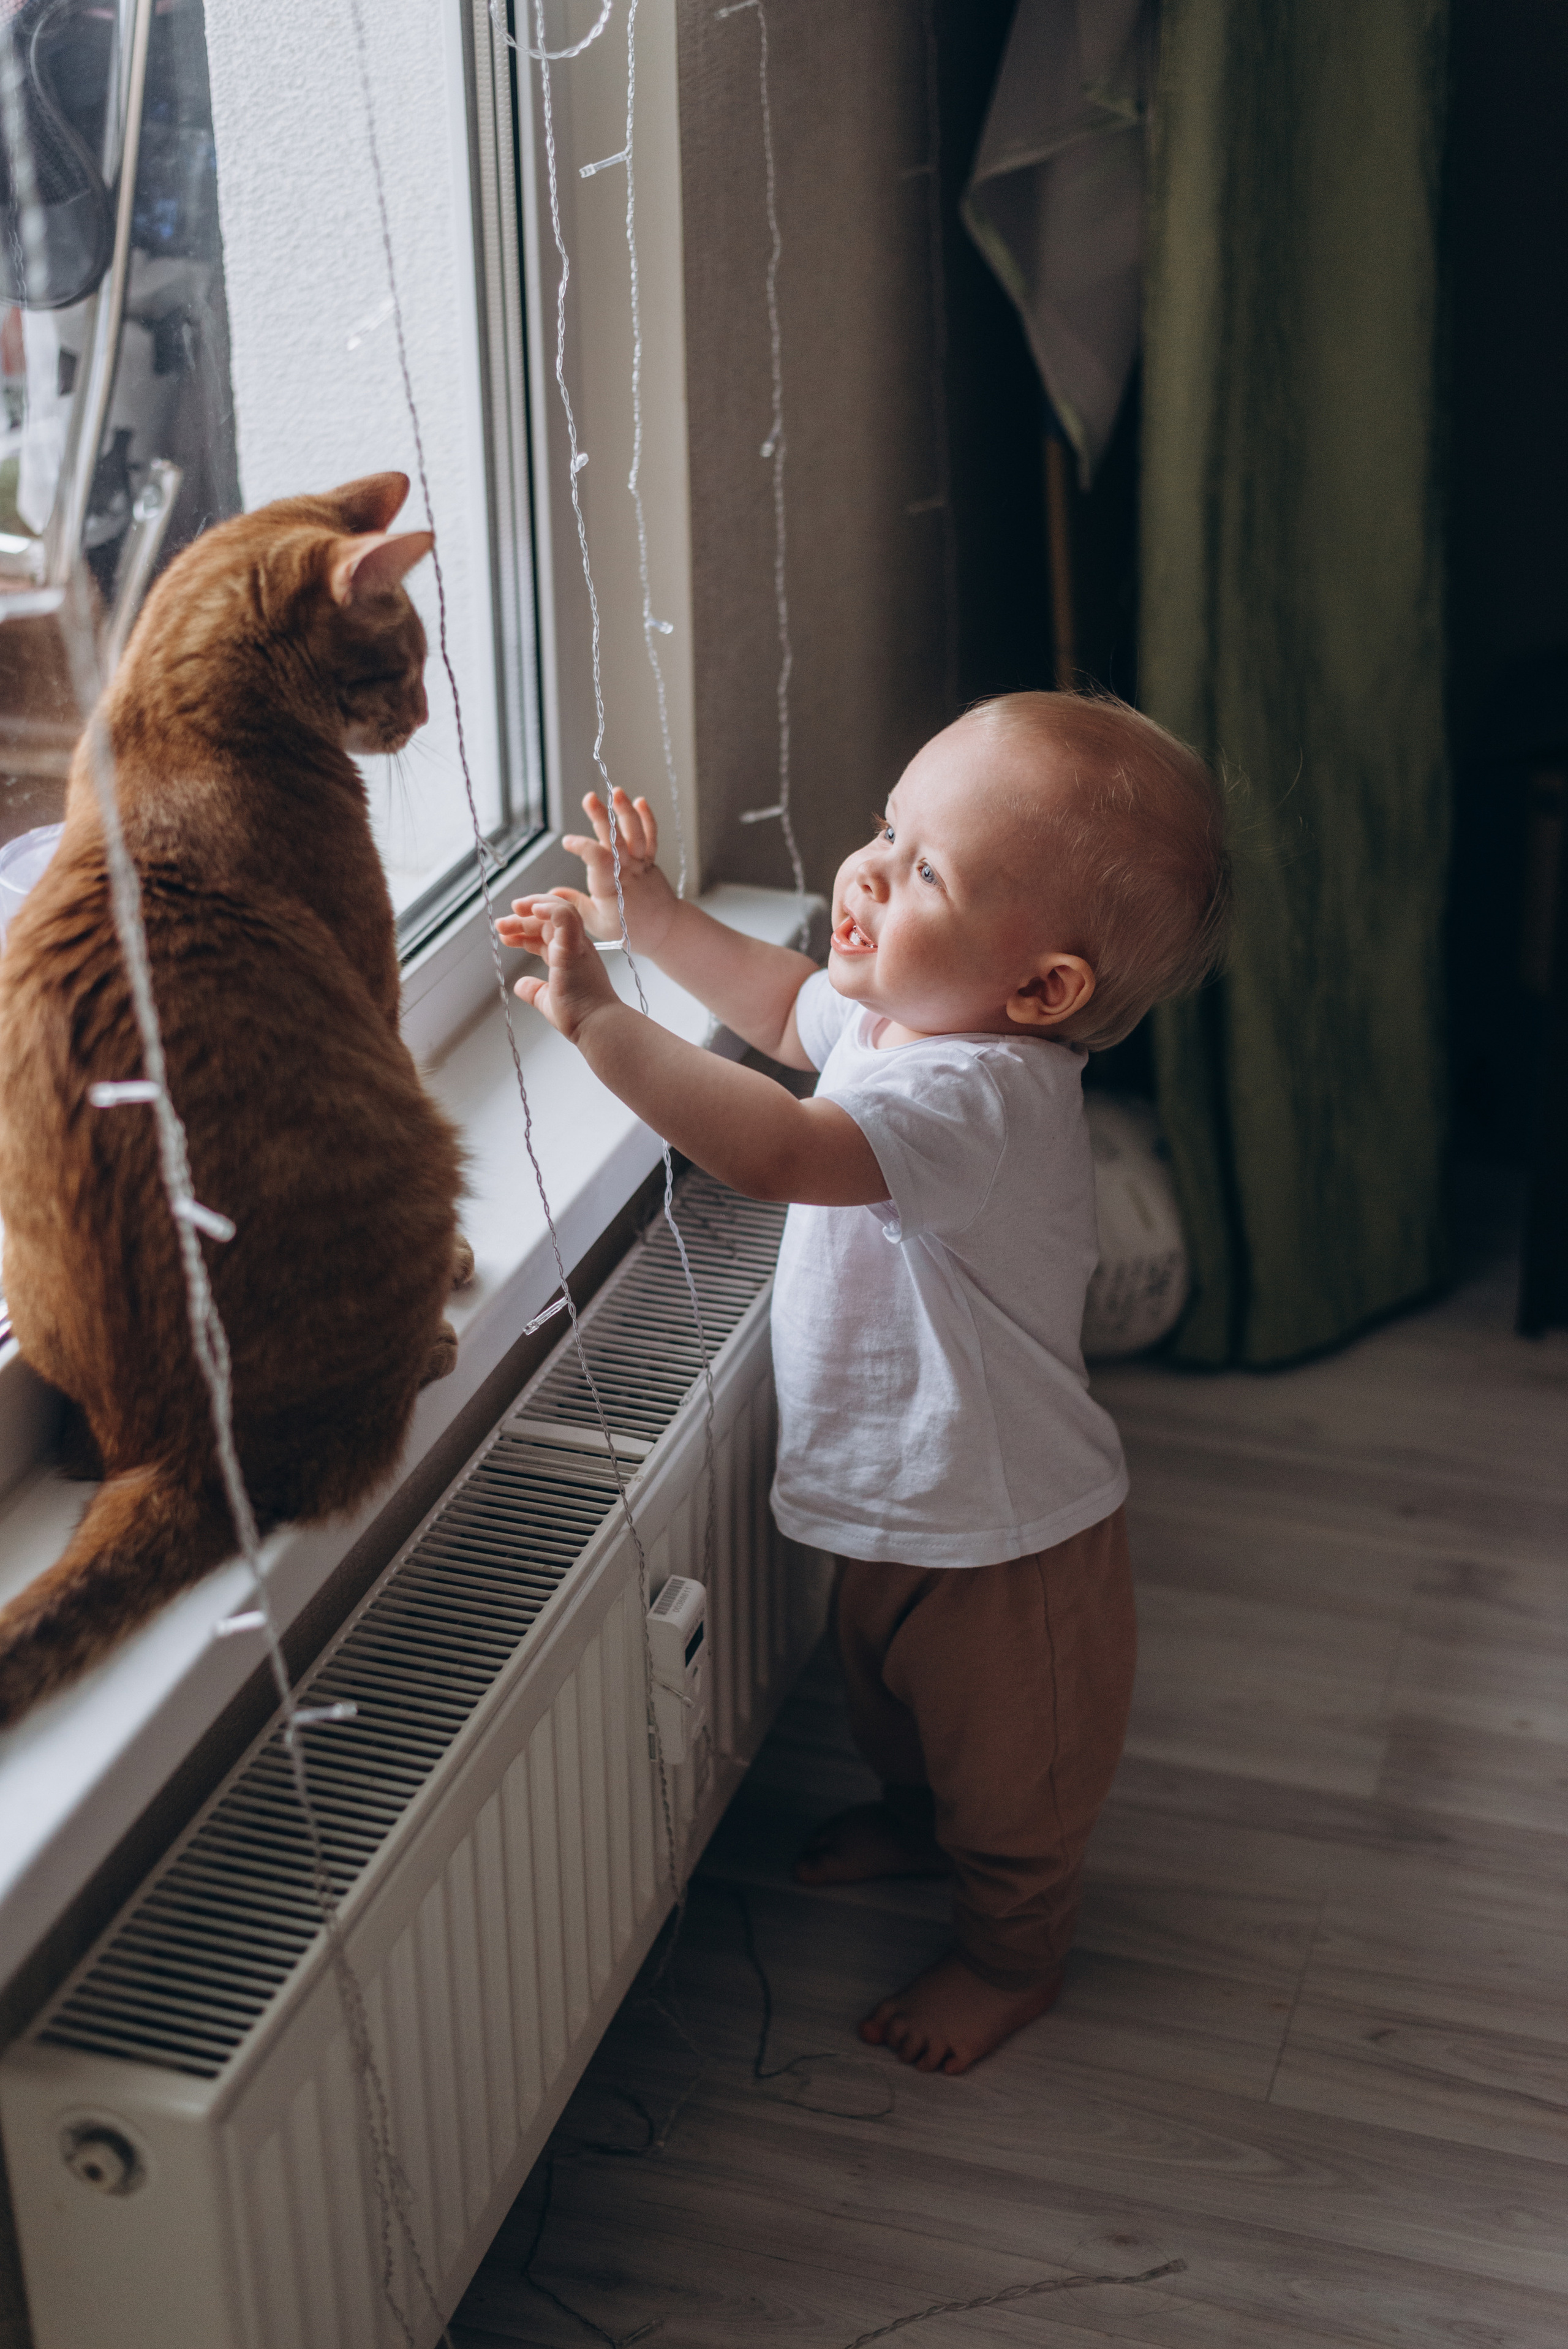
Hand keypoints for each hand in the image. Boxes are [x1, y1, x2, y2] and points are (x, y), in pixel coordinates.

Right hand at [496, 788, 677, 956]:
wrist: (662, 930)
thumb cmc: (626, 928)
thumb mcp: (595, 922)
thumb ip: (574, 903)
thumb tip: (550, 894)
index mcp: (611, 888)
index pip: (597, 862)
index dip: (582, 848)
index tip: (567, 841)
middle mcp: (627, 873)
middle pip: (615, 842)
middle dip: (602, 819)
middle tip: (590, 798)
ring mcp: (641, 865)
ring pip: (635, 836)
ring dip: (626, 812)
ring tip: (617, 792)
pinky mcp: (650, 861)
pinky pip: (651, 838)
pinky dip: (647, 819)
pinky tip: (640, 801)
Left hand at [510, 893, 622, 1045]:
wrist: (596, 1025)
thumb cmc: (579, 1016)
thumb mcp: (548, 1000)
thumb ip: (535, 990)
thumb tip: (520, 985)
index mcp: (569, 957)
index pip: (545, 935)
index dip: (524, 933)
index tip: (506, 937)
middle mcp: (574, 946)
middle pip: (547, 921)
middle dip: (521, 919)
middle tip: (501, 924)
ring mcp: (576, 944)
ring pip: (558, 909)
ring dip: (533, 906)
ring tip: (513, 909)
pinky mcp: (575, 945)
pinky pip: (565, 915)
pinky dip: (549, 907)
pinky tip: (533, 909)